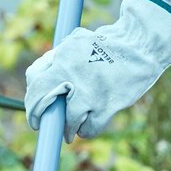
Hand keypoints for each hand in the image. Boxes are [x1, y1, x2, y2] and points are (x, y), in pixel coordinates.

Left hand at [23, 0, 170, 141]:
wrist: (140, 45)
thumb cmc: (107, 43)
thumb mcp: (77, 41)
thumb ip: (57, 57)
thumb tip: (37, 75)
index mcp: (63, 58)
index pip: (35, 80)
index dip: (31, 98)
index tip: (34, 108)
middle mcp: (73, 76)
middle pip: (42, 103)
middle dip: (40, 117)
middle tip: (41, 124)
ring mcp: (90, 93)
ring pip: (68, 121)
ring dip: (68, 127)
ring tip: (71, 127)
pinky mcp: (107, 106)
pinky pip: (89, 128)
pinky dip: (86, 129)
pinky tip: (87, 126)